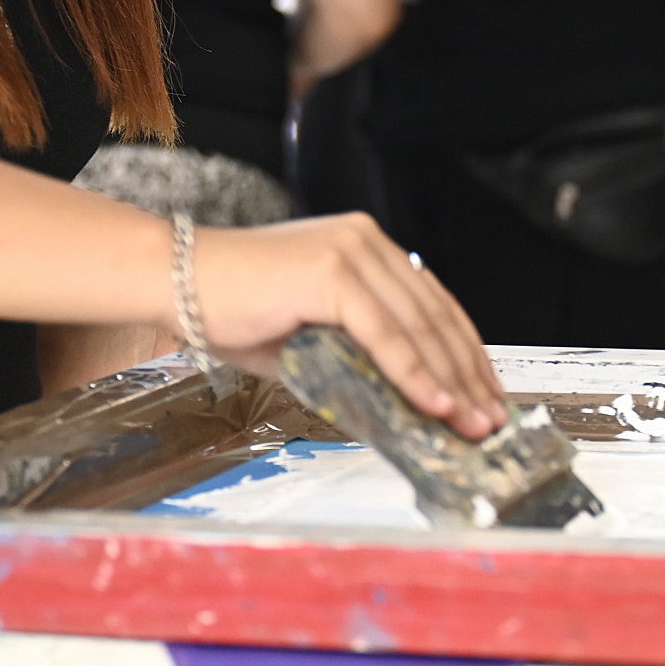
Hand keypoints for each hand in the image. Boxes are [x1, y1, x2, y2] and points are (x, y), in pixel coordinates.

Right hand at [194, 212, 507, 438]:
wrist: (175, 282)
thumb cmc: (233, 311)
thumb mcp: (310, 337)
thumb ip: (355, 356)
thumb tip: (400, 402)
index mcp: (368, 249)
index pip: (433, 305)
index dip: (463, 354)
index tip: (484, 394)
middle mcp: (368, 242)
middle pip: (436, 316)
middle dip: (468, 374)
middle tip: (488, 420)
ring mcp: (352, 252)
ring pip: (419, 327)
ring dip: (450, 381)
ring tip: (470, 423)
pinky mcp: (333, 273)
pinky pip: (386, 333)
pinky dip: (413, 372)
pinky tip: (434, 403)